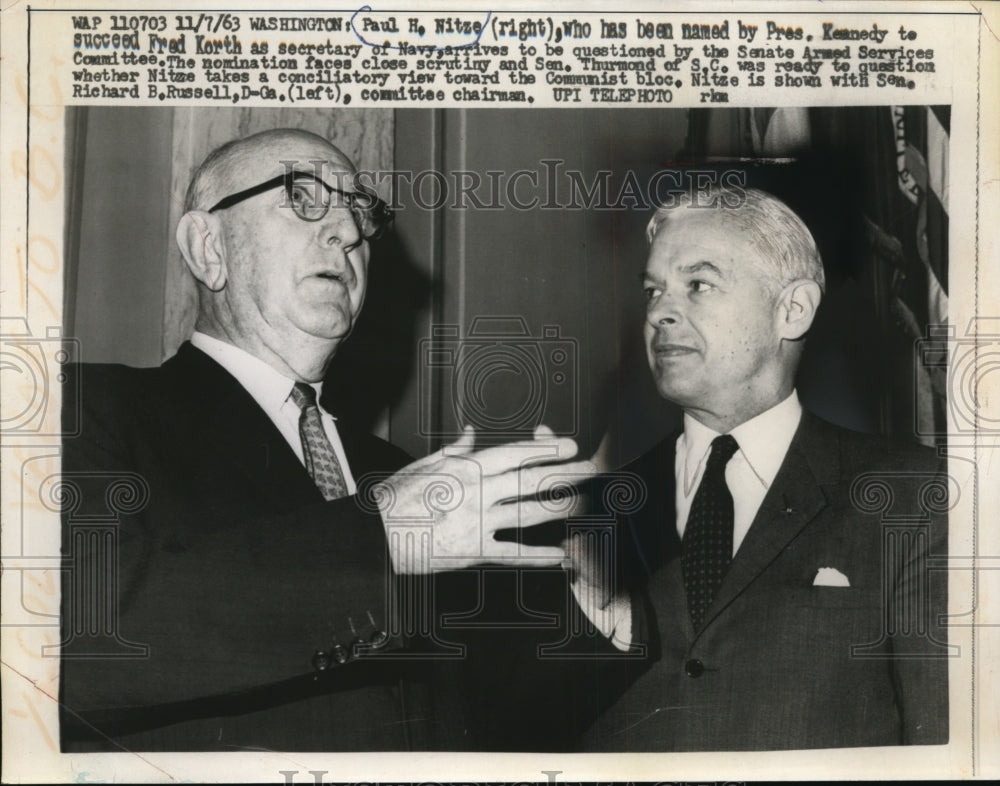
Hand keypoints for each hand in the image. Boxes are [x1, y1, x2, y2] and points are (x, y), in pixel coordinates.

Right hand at [376, 426, 595, 573]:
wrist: (376, 538)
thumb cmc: (396, 500)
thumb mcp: (424, 465)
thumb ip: (455, 450)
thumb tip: (472, 433)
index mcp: (466, 468)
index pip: (516, 454)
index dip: (546, 448)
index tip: (568, 445)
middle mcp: (477, 493)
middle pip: (531, 481)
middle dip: (565, 474)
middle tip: (590, 469)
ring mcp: (478, 523)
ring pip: (530, 514)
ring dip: (561, 508)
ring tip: (583, 503)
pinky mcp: (474, 552)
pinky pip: (514, 554)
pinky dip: (541, 556)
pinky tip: (562, 556)